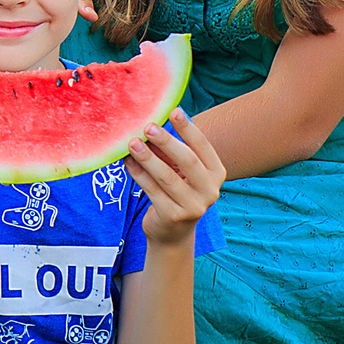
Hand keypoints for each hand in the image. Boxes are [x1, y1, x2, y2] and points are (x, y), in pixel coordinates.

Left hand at [128, 108, 224, 243]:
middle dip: (167, 142)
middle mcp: (210, 191)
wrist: (172, 233)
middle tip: (148, 126)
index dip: (189, 129)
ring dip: (147, 158)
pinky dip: (138, 174)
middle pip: (188, 161)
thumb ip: (171, 152)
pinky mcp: (173, 217)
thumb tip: (150, 125)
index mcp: (217, 174)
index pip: (203, 147)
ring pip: (167, 177)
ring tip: (132, 143)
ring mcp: (193, 206)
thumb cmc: (176, 192)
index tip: (174, 111)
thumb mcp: (180, 171)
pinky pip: (152, 190)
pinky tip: (126, 162)